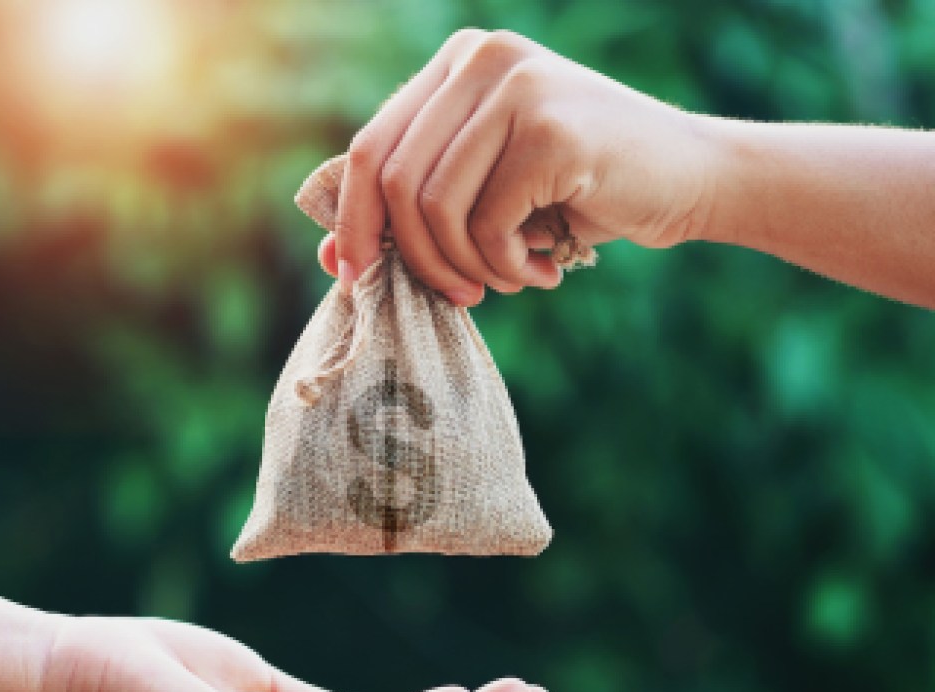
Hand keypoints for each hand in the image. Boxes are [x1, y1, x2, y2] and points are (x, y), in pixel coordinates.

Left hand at [319, 28, 715, 304]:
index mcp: (457, 67)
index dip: (352, 220)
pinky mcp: (551, 128)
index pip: (369, 146)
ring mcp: (517, 87)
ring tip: (509, 279)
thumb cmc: (582, 194)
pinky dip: (506, 266)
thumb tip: (332, 260)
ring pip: (433, 207)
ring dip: (466, 267)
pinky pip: (487, 224)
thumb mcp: (488, 199)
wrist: (692, 179)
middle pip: (391, 180)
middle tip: (457, 296)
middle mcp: (481, 61)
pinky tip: (542, 269)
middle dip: (416, 258)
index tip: (356, 277)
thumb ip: (415, 216)